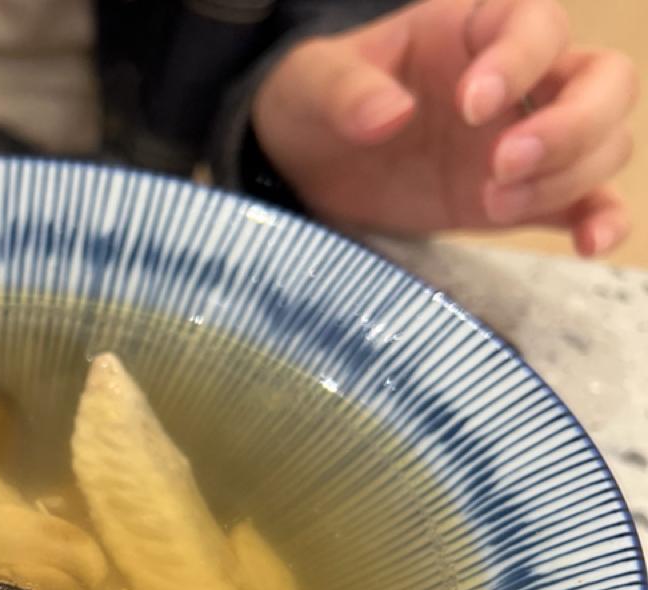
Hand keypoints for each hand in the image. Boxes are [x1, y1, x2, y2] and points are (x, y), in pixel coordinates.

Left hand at [252, 0, 637, 254]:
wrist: (304, 164)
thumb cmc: (315, 102)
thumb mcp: (312, 83)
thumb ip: (347, 91)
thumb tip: (388, 117)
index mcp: (476, 28)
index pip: (537, 25)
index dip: (521, 61)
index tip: (471, 105)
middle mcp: (522, 78)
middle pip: (604, 82)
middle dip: (570, 125)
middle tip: (501, 165)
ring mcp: (527, 139)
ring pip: (603, 143)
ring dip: (566, 177)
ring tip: (491, 203)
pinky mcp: (519, 197)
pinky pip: (583, 203)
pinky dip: (597, 221)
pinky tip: (588, 244)